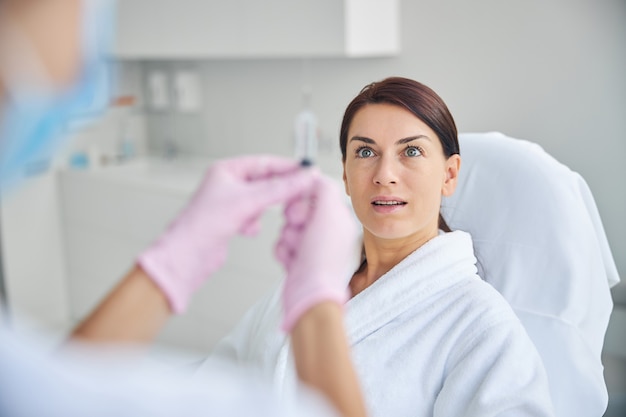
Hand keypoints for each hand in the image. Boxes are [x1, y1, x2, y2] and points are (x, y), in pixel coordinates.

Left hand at [138, 155, 314, 313]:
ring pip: (261, 201)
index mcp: (226, 170)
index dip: (287, 167)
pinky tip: (245, 230)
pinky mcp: (232, 221)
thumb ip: (280, 188)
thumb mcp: (248, 200)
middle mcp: (227, 184)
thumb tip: (303, 178)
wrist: (189, 255)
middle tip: (298, 193)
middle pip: (264, 182)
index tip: (307, 171)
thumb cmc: (203, 224)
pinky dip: (253, 224)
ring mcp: (229, 204)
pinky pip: (254, 217)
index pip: (265, 162)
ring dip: (262, 210)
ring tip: (256, 216)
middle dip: (277, 191)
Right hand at [276, 174, 360, 331]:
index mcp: (340, 220)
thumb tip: (315, 176)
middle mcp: (329, 233)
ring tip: (297, 250)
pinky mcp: (299, 261)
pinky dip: (283, 251)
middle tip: (298, 227)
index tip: (299, 207)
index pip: (316, 195)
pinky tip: (291, 261)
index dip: (302, 198)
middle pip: (300, 210)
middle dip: (293, 219)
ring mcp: (314, 248)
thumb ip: (323, 188)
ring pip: (288, 227)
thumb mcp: (328, 213)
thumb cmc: (322, 260)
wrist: (310, 296)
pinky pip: (283, 244)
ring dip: (287, 237)